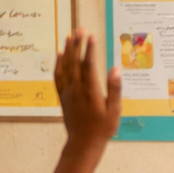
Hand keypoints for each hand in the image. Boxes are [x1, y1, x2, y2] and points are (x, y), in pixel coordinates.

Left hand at [54, 30, 120, 150]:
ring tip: (70, 36)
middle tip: (80, 29)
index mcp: (90, 91)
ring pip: (65, 66)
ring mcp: (67, 91)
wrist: (83, 143)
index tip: (91, 35)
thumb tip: (115, 69)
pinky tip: (60, 55)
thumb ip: (114, 89)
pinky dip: (58, 64)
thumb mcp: (114, 111)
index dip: (90, 49)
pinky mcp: (62, 96)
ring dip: (67, 50)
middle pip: (75, 61)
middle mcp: (76, 88)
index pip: (89, 65)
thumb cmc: (103, 128)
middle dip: (77, 44)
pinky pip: (58, 76)